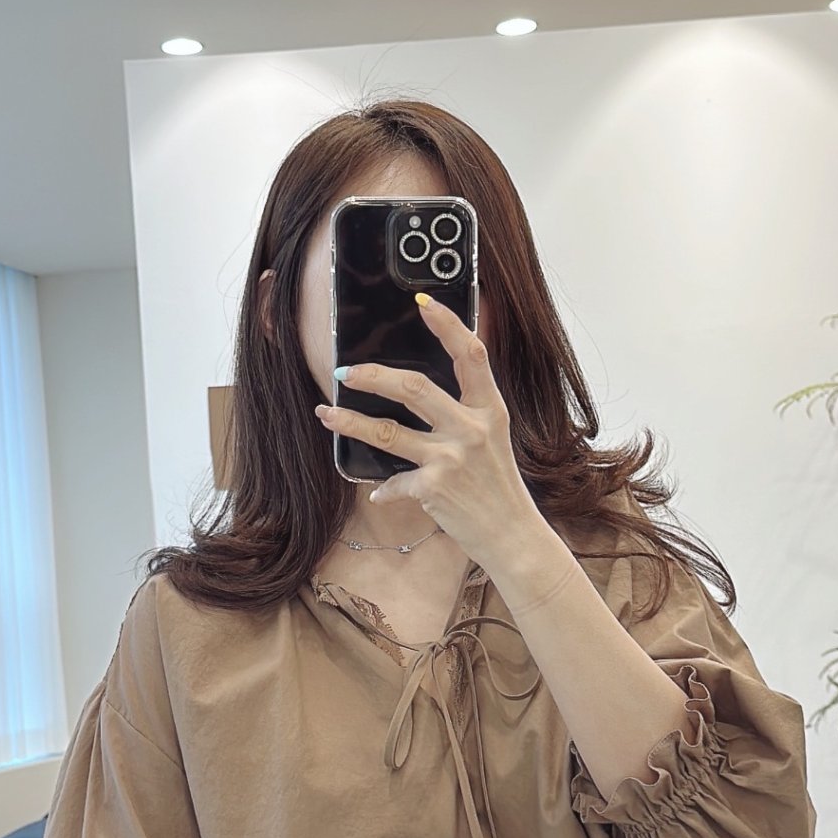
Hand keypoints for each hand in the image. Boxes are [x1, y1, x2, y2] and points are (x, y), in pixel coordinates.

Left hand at [313, 292, 545, 574]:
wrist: (511, 535)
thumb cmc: (499, 486)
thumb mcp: (494, 438)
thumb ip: (468, 410)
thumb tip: (426, 386)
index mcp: (489, 409)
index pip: (470, 355)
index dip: (447, 325)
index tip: (423, 301)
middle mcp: (471, 429)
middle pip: (413, 388)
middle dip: (373, 376)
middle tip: (345, 372)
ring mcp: (451, 459)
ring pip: (388, 432)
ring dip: (350, 422)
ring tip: (326, 414)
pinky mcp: (434, 488)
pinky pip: (395, 482)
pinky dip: (384, 488)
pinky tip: (378, 491)